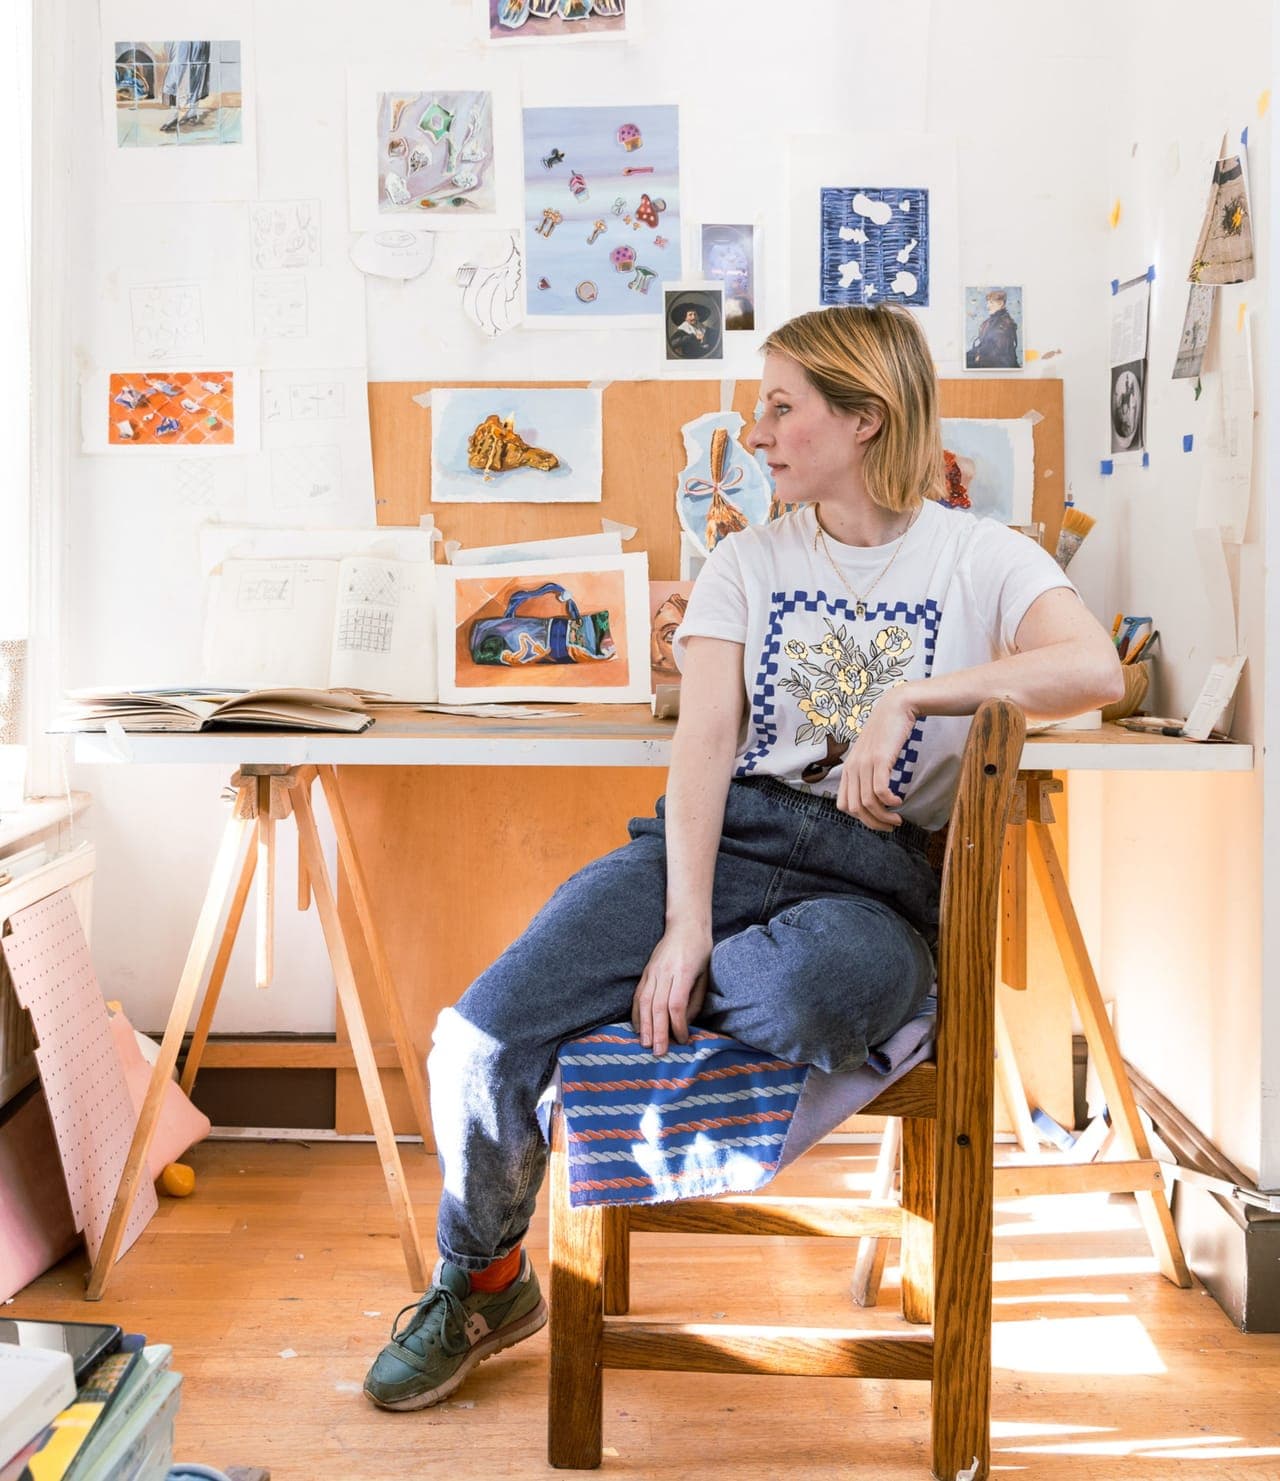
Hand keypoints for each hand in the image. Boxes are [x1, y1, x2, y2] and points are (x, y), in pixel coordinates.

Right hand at [631, 923, 711, 1056]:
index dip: (678, 1025)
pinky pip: (639, 995)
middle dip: (658, 1031)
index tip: (682, 1040)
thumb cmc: (701, 951)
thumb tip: (685, 1023)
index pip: (677, 1005)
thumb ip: (695, 1000)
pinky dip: (637, 1013)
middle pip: (658, 1006)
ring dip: (644, 1025)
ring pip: (645, 1002)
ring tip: (645, 1044)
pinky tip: (638, 1027)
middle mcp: (665, 972)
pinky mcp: (646, 972)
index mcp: (684, 972)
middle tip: (658, 1051)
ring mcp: (652, 971)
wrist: (686, 925)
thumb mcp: (705, 975)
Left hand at [836, 684, 919, 829]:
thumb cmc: (887, 733)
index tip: (878, 820)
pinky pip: (880, 791)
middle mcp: (852, 768)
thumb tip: (875, 798)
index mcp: (848, 769)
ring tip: (897, 819)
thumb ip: (868, 773)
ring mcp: (864, 763)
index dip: (861, 819)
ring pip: (868, 803)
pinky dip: (889, 802)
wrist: (896, 707)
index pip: (844, 805)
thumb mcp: (871, 755)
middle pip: (855, 809)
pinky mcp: (879, 759)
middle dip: (873, 823)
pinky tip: (899, 801)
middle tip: (891, 825)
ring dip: (884, 817)